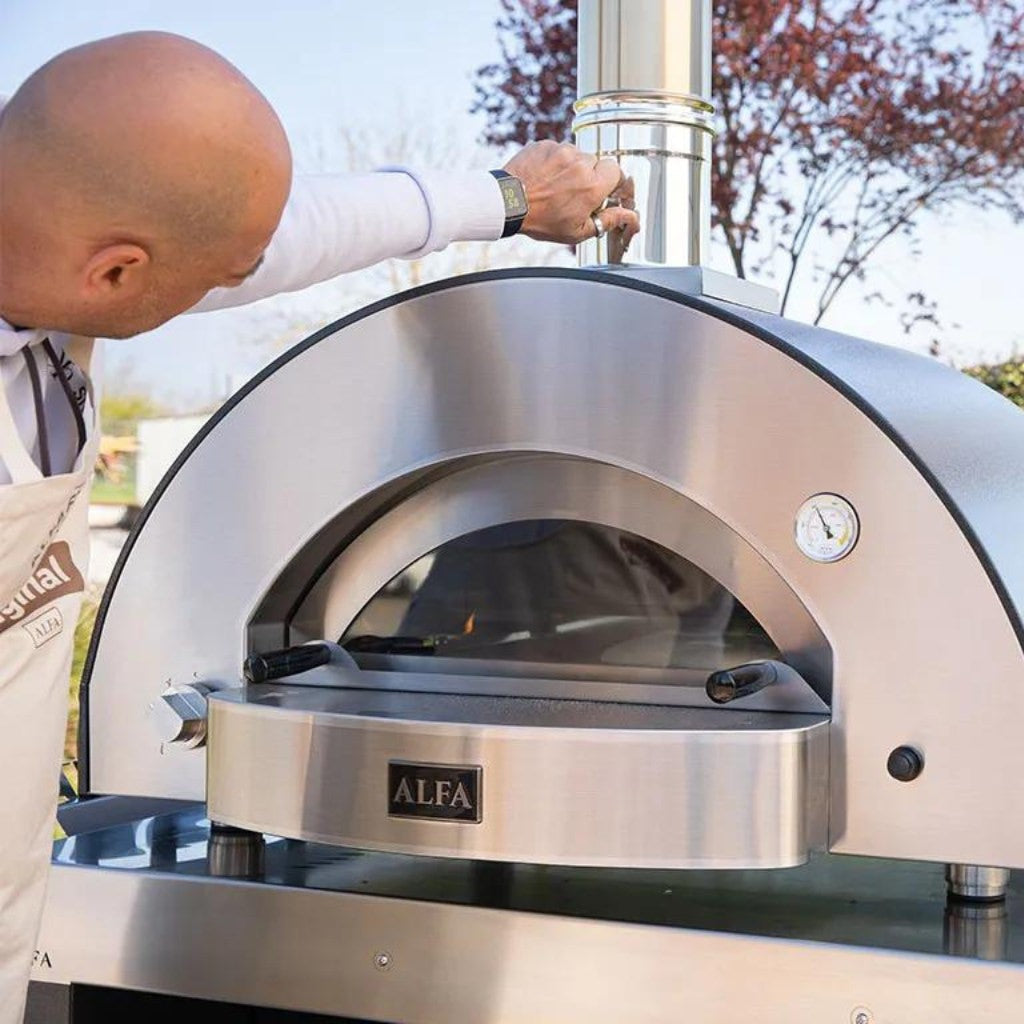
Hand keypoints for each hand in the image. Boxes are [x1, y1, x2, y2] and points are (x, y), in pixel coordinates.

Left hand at [504, 141, 639, 248]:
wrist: (508, 204)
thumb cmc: (541, 221)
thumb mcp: (577, 230)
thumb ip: (608, 221)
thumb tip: (630, 217)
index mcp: (593, 186)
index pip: (617, 172)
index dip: (611, 182)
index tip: (605, 190)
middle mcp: (581, 163)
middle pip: (596, 163)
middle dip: (589, 177)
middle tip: (573, 194)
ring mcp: (562, 151)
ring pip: (576, 156)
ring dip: (570, 169)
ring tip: (554, 187)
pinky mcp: (545, 144)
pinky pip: (557, 150)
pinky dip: (554, 162)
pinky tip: (543, 178)